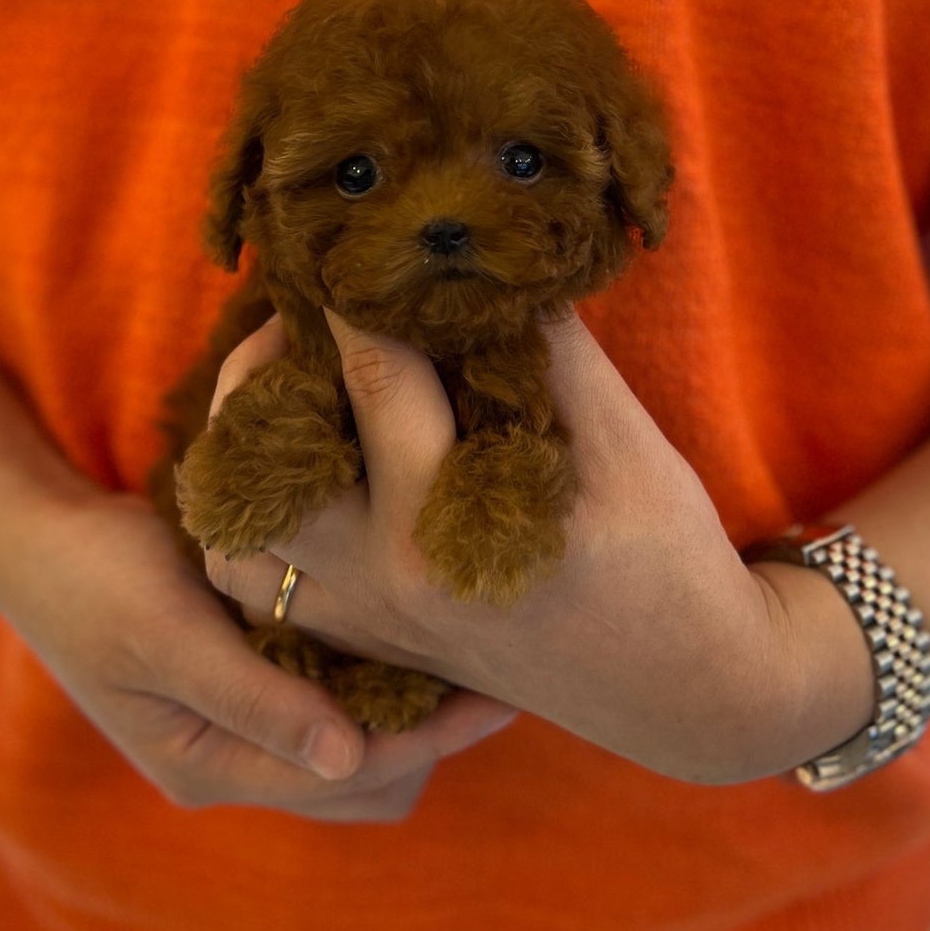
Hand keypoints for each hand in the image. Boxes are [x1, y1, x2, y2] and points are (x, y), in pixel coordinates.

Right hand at [0, 468, 518, 821]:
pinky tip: (406, 621)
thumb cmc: (95, 581)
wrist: (37, 538)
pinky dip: (375, 672)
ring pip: (356, 741)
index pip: (351, 776)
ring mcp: (240, 723)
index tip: (497, 694)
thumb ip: (253, 698)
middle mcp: (233, 761)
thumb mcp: (167, 635)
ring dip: (408, 703)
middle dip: (430, 732)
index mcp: (210, 769)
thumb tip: (348, 758)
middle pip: (365, 780)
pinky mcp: (248, 678)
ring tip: (460, 644)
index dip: (430, 738)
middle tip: (491, 665)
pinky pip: (333, 696)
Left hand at [207, 310, 874, 784]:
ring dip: (243, 458)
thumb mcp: (624, 442)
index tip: (345, 242)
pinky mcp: (370, 646)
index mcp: (445, 526)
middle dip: (268, 368)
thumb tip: (486, 262)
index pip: (372, 379)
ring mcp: (369, 623)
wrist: (690, 688)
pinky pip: (262, 591)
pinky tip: (300, 474)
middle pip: (266, 460)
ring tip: (284, 393)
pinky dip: (256, 527)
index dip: (356, 297)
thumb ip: (549, 350)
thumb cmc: (666, 557)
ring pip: (239, 537)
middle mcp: (385, 581)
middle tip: (303, 313)